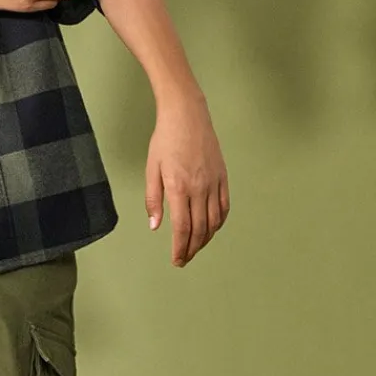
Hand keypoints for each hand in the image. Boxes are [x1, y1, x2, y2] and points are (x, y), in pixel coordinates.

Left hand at [146, 96, 229, 265]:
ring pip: (214, 221)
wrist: (187, 115)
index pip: (183, 228)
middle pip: (200, 229)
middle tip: (185, 259)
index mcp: (179, 188)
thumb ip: (153, 199)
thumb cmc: (165, 139)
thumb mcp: (152, 169)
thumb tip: (155, 226)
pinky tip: (212, 228)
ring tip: (196, 247)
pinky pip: (224, 206)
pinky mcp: (222, 177)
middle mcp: (199, 189)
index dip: (181, 248)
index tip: (177, 260)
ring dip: (206, 239)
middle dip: (192, 248)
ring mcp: (213, 183)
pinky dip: (219, 222)